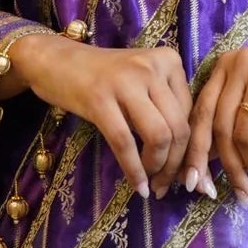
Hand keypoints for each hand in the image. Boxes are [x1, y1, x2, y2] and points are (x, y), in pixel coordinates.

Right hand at [2, 29, 192, 198]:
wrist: (55, 61)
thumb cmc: (103, 78)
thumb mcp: (142, 83)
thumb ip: (166, 109)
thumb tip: (191, 161)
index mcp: (170, 61)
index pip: (192, 114)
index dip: (192, 151)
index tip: (186, 176)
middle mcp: (152, 67)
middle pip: (179, 128)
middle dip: (177, 166)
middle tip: (167, 186)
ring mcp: (126, 81)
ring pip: (159, 136)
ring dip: (158, 168)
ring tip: (151, 184)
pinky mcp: (99, 99)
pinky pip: (124, 143)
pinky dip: (134, 170)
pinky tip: (137, 186)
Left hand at [184, 31, 247, 198]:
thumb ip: (230, 131)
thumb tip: (199, 173)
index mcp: (226, 66)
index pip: (201, 115)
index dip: (196, 154)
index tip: (197, 187)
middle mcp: (240, 62)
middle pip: (221, 127)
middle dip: (230, 168)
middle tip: (243, 194)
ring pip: (244, 133)